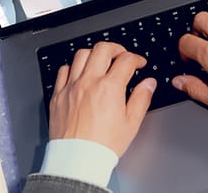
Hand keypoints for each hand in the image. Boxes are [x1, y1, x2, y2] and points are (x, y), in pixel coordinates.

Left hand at [49, 42, 155, 156]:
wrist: (78, 159)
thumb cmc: (103, 145)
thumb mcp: (131, 123)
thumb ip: (142, 98)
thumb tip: (149, 83)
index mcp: (109, 88)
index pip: (126, 60)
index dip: (136, 58)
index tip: (139, 63)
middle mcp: (89, 82)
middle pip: (102, 49)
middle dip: (116, 48)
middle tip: (122, 55)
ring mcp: (71, 87)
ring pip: (81, 54)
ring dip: (94, 54)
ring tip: (101, 61)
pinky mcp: (58, 95)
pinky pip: (63, 70)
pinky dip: (74, 67)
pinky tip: (80, 73)